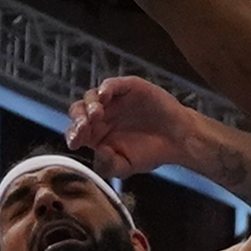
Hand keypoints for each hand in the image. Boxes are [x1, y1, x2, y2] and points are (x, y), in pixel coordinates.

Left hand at [69, 74, 217, 176]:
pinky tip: (104, 96)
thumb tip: (98, 152)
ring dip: (90, 105)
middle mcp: (101, 115)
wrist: (178, 140)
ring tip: (97, 115)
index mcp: (96, 134)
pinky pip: (112, 84)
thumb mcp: (126, 167)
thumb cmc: (150, 153)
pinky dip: (106, 88)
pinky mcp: (128, 88)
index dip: (73, 136)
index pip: (76, 132)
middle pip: (79, 111)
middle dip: (78, 119)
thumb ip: (109, 165)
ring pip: (92, 96)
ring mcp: (114, 100)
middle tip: (84, 128)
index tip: (76, 143)